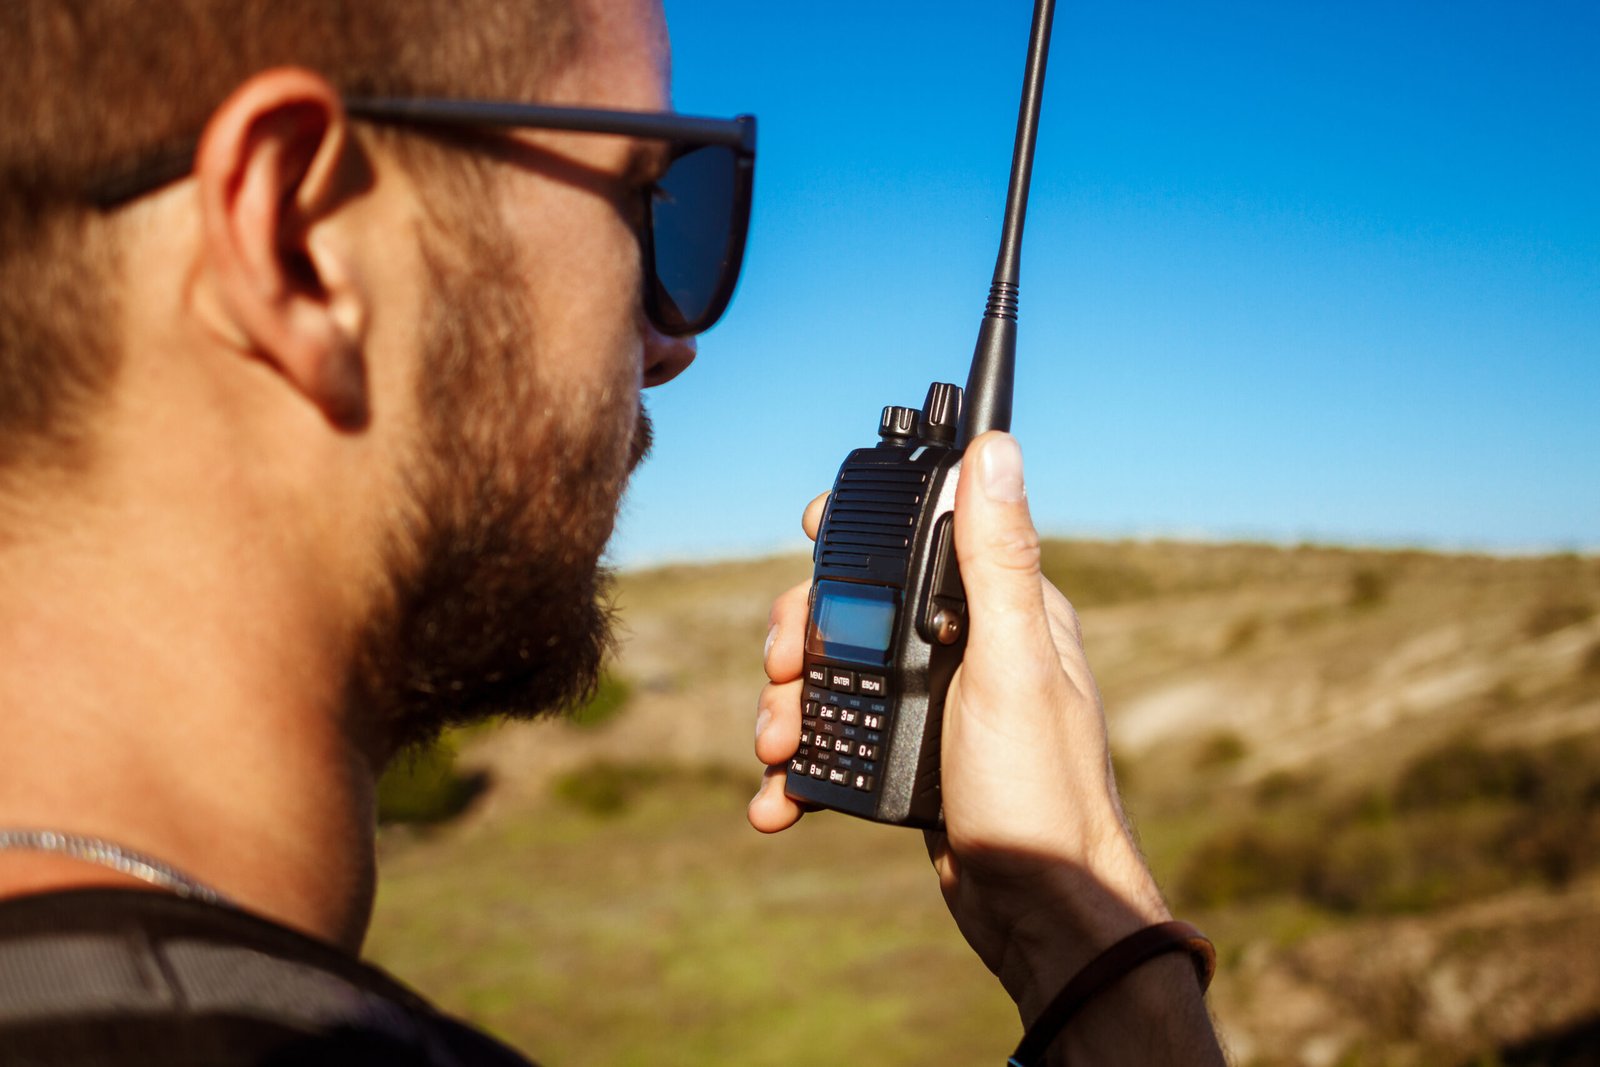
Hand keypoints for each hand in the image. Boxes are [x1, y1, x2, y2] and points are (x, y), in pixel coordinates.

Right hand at [749, 432, 1171, 1024]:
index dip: (862, 534)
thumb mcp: (1012, 667)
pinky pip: (844, 745)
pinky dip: (806, 767)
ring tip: (776, 749)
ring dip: (793, 707)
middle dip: (805, 638)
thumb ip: (998, 562)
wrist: (1043, 919)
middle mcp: (972, 650)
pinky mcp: (916, 762)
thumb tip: (997, 450)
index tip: (812, 534)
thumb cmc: (1040, 793)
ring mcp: (940, 707)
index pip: (925, 537)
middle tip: (781, 671)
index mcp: (1005, 611)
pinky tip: (780, 798)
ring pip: (840, 679)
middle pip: (860, 611)